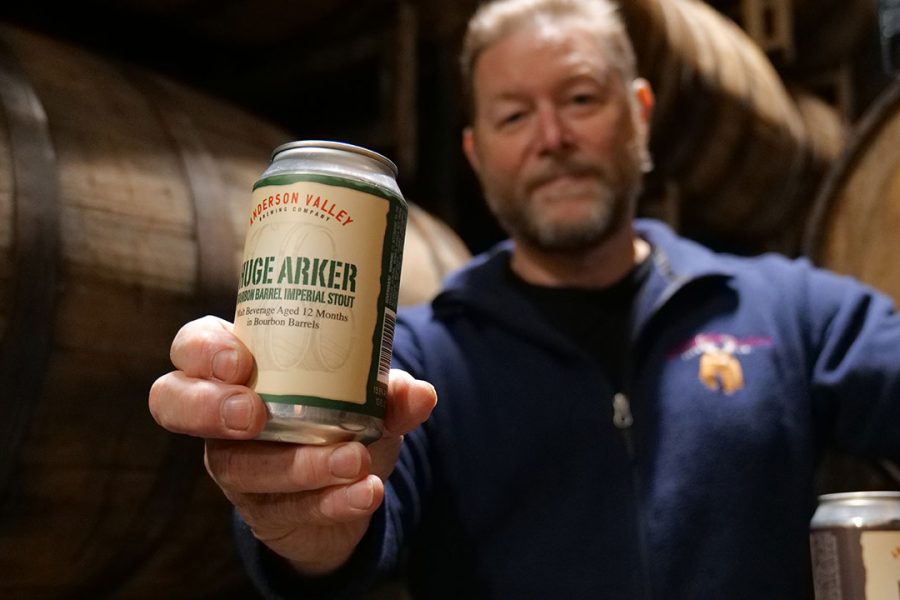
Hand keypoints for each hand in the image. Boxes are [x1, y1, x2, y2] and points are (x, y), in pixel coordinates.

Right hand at [149, 315, 436, 574]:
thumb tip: (419, 392)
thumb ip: (390, 392)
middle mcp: (220, 413)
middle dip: (209, 407)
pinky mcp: (262, 510)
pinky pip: (286, 509)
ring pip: (237, 466)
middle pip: (173, 402)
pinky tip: (364, 493)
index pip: (192, 346)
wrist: (353, 485)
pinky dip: (331, 502)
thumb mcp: (367, 396)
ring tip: (353, 459)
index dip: (203, 351)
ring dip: (297, 464)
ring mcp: (235, 464)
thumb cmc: (344, 416)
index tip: (239, 361)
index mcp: (239, 366)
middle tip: (255, 415)